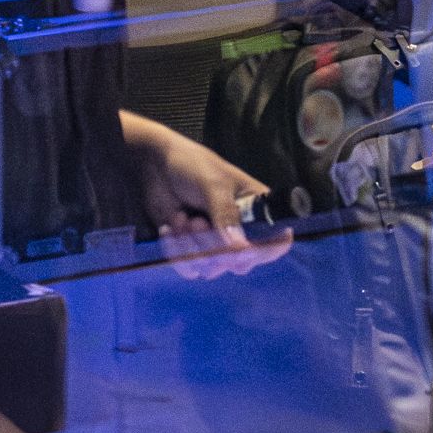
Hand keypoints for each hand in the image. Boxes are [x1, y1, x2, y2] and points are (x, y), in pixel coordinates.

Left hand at [125, 114, 292, 279]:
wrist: (155, 164)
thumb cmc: (193, 165)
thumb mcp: (213, 185)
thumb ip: (226, 215)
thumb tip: (239, 251)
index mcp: (256, 210)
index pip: (276, 243)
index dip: (262, 253)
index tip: (239, 251)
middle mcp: (240, 231)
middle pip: (239, 263)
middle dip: (213, 246)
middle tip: (197, 221)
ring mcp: (215, 243)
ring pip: (211, 268)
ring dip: (191, 246)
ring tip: (182, 217)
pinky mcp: (192, 249)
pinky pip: (189, 268)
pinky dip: (176, 250)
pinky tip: (169, 227)